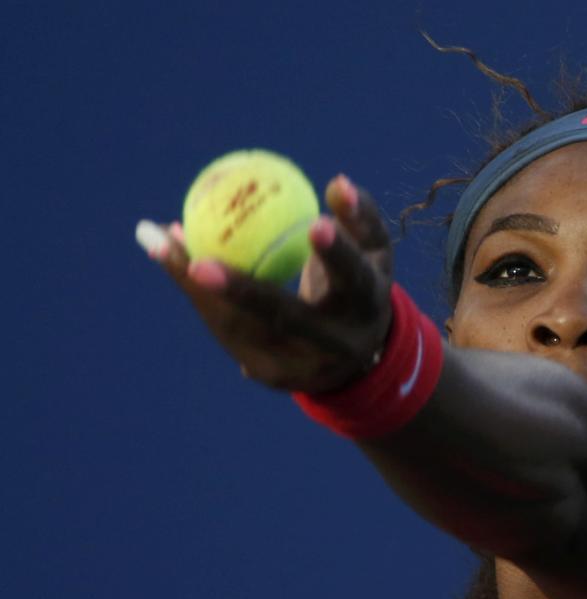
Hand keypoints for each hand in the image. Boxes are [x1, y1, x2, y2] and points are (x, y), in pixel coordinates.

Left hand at [137, 174, 392, 392]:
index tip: (316, 223)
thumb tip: (337, 183)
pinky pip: (225, 329)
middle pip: (285, 318)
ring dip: (194, 284)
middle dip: (241, 293)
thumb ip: (360, 216)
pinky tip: (172, 257)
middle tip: (199, 263)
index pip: (353, 278)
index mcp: (366, 308)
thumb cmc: (362, 284)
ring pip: (240, 327)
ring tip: (159, 238)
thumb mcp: (373, 251)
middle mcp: (334, 344)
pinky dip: (196, 292)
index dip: (336, 254)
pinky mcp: (269, 374)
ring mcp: (299, 366)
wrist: (357, 357)